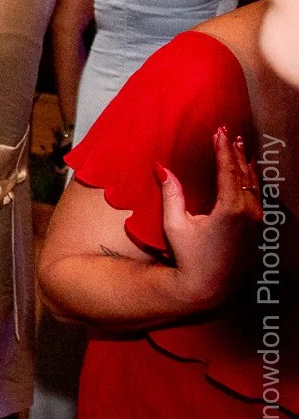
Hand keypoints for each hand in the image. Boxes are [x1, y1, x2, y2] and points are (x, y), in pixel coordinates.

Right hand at [158, 128, 260, 313]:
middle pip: (244, 174)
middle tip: (227, 133)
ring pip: (253, 184)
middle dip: (235, 152)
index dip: (222, 149)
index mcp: (229, 209)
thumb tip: (161, 168)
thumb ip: (172, 193)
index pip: (228, 170)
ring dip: (245, 164)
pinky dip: (251, 180)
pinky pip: (256, 196)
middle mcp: (248, 213)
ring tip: (239, 146)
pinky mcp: (256, 228)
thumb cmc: (188, 256)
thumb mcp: (175, 224)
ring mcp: (255, 221)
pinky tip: (247, 172)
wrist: (209, 285)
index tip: (218, 132)